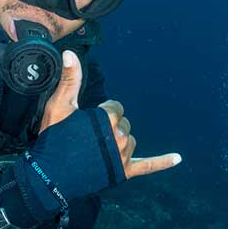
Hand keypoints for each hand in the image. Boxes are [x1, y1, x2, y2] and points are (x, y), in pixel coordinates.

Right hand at [39, 50, 181, 177]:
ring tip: (97, 149)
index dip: (101, 112)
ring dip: (119, 141)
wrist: (50, 175)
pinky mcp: (125, 172)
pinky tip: (177, 158)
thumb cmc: (53, 138)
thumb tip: (70, 53)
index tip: (86, 121)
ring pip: (130, 141)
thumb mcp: (59, 106)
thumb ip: (70, 80)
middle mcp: (120, 136)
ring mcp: (124, 155)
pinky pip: (148, 166)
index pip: (115, 107)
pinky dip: (163, 162)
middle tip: (87, 137)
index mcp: (107, 118)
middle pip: (123, 123)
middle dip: (110, 126)